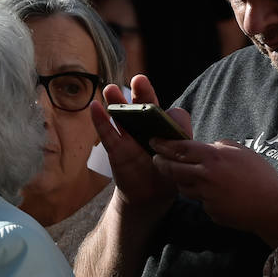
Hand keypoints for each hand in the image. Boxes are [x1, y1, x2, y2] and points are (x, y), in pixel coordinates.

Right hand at [90, 77, 182, 212]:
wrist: (151, 196)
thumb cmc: (168, 174)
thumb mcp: (181, 158)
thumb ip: (180, 140)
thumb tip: (174, 122)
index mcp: (164, 129)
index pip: (168, 114)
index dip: (169, 115)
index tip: (169, 118)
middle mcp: (146, 129)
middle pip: (143, 106)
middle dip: (141, 92)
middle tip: (140, 80)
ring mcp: (129, 137)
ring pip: (122, 116)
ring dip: (116, 101)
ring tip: (111, 88)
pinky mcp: (116, 149)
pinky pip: (107, 133)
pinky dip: (100, 120)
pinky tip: (96, 108)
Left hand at [152, 136, 277, 243]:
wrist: (273, 206)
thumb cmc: (260, 176)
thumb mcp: (241, 152)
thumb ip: (218, 147)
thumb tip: (204, 147)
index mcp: (214, 158)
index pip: (180, 148)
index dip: (163, 144)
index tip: (154, 141)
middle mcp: (206, 176)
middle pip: (172, 168)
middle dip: (160, 163)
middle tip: (156, 159)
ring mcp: (206, 196)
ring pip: (182, 186)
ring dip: (181, 180)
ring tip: (189, 175)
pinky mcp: (209, 211)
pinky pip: (198, 201)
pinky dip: (202, 196)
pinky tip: (216, 194)